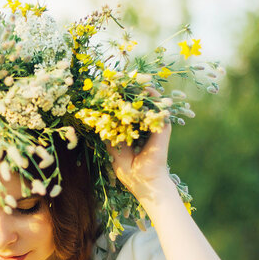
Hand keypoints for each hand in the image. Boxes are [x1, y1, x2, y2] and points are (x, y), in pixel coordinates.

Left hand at [106, 88, 173, 202]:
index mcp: (132, 131)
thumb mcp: (112, 149)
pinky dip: (152, 97)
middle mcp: (144, 126)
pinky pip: (159, 108)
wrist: (145, 182)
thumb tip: (95, 119)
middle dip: (127, 90)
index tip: (106, 87)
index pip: (125, 111)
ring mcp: (154, 125)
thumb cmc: (129, 170)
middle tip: (115, 77)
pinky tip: (144, 88)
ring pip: (148, 102)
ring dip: (139, 89)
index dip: (117, 100)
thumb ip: (107, 134)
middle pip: (137, 103)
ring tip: (128, 78)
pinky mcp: (163, 127)